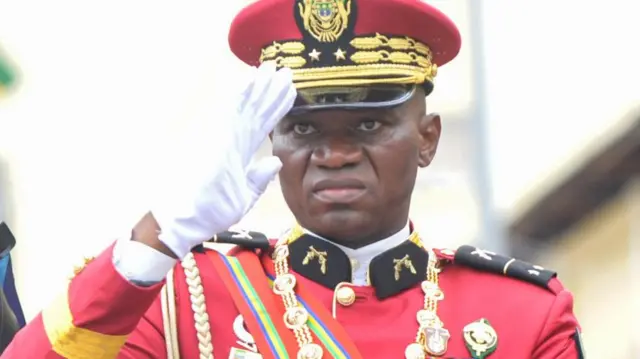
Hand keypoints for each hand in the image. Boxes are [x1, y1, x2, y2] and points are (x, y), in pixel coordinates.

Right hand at [151, 62, 295, 258]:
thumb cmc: (210, 211)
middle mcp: (232, 141)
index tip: (288, 92)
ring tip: (275, 69)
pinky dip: (242, 95)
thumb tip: (275, 160)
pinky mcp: (216, 140)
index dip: (276, 108)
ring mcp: (223, 138)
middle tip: (285, 71)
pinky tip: (252, 79)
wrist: (186, 220)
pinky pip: (232, 113)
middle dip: (271, 91)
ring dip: (261, 87)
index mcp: (239, 154)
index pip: (262, 126)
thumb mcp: (244, 197)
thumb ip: (259, 178)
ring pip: (247, 106)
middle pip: (257, 111)